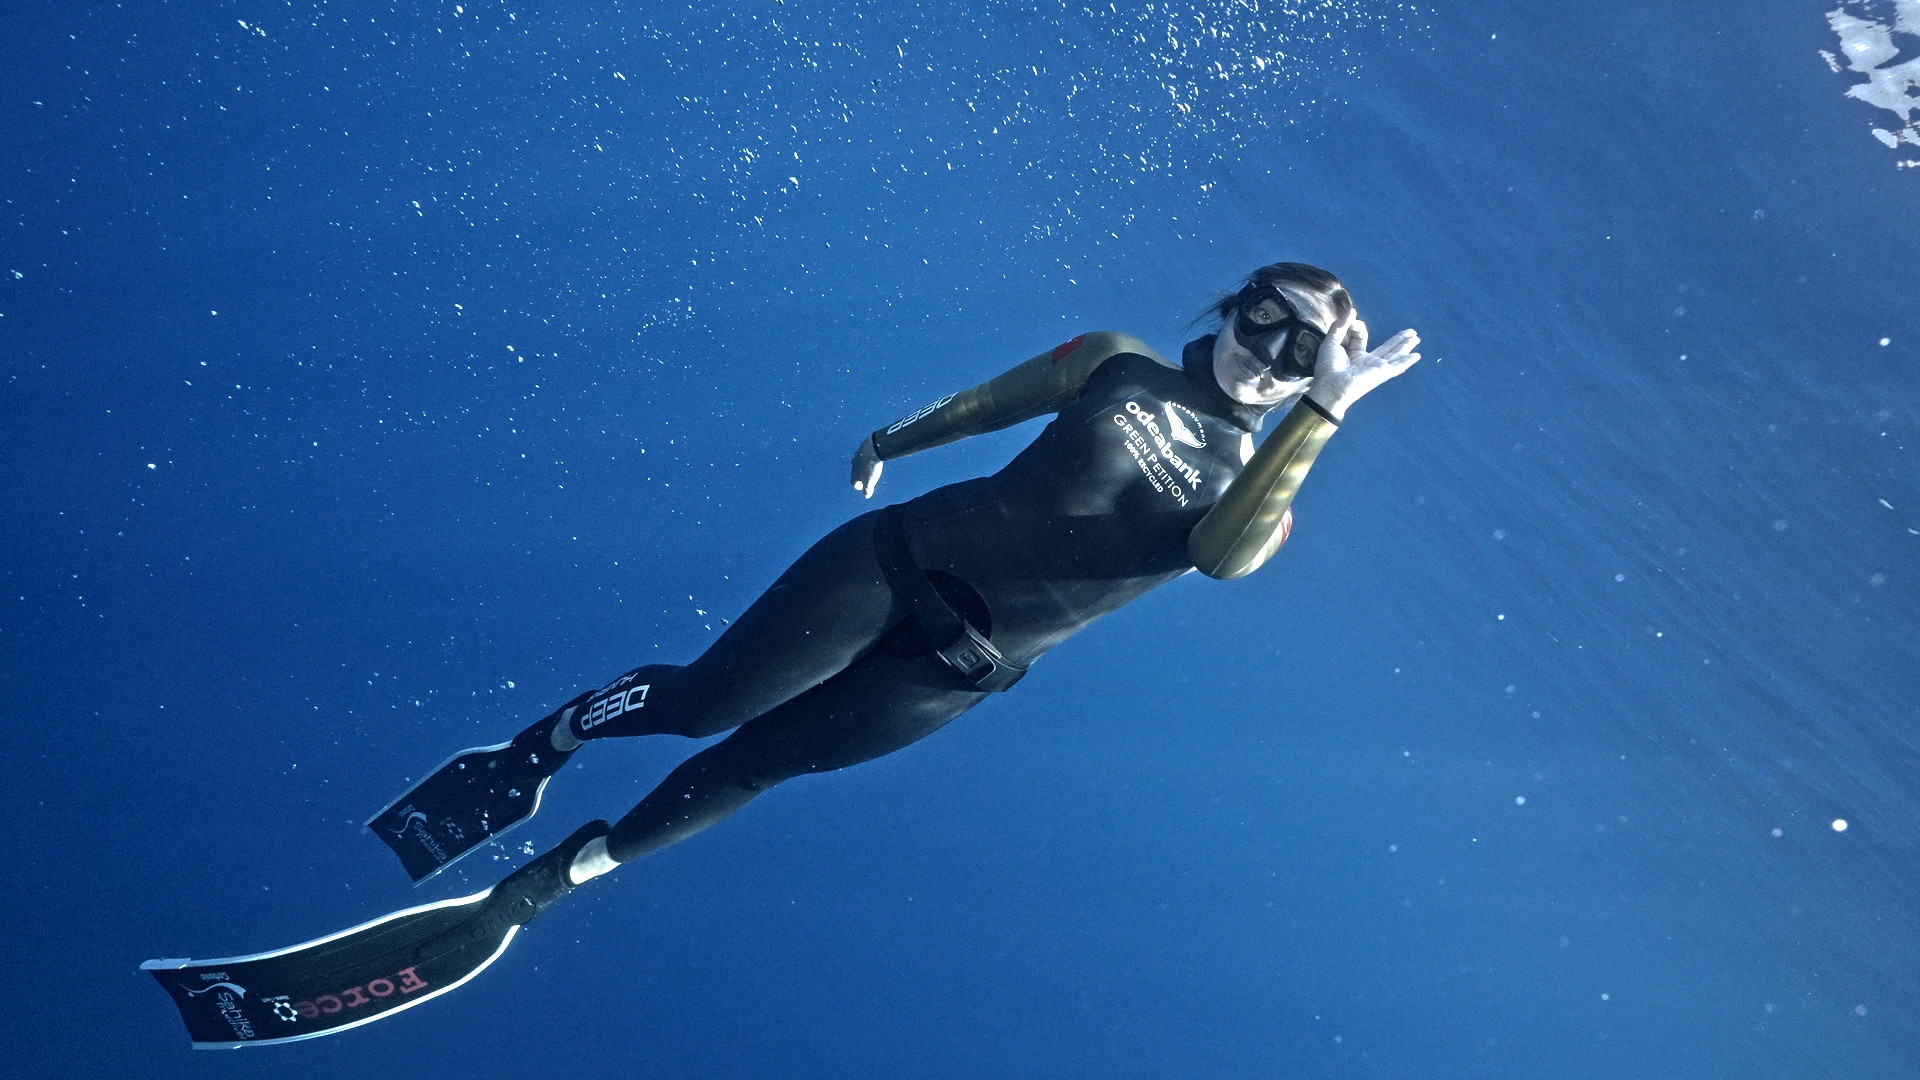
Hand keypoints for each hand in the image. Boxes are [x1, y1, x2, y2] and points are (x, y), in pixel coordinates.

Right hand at [850, 433, 883, 498]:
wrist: (872, 449)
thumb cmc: (870, 467)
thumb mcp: (870, 481)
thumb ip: (867, 489)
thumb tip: (866, 496)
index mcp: (854, 474)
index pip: (853, 482)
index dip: (857, 486)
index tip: (862, 487)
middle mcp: (854, 465)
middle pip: (855, 472)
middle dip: (859, 476)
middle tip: (865, 478)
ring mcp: (857, 456)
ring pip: (858, 463)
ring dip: (862, 466)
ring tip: (868, 467)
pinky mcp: (862, 448)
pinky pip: (863, 455)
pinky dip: (866, 458)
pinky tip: (871, 457)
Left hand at [1306, 311, 1420, 420]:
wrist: (1331, 386)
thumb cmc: (1328, 367)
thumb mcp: (1331, 342)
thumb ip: (1340, 326)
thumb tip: (1352, 311)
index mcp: (1353, 356)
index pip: (1361, 338)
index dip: (1358, 328)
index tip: (1353, 324)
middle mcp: (1366, 362)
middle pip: (1386, 348)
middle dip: (1398, 340)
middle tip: (1411, 331)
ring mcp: (1376, 368)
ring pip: (1395, 354)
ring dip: (1406, 346)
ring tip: (1416, 338)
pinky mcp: (1383, 373)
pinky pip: (1398, 366)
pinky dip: (1408, 361)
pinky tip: (1417, 356)